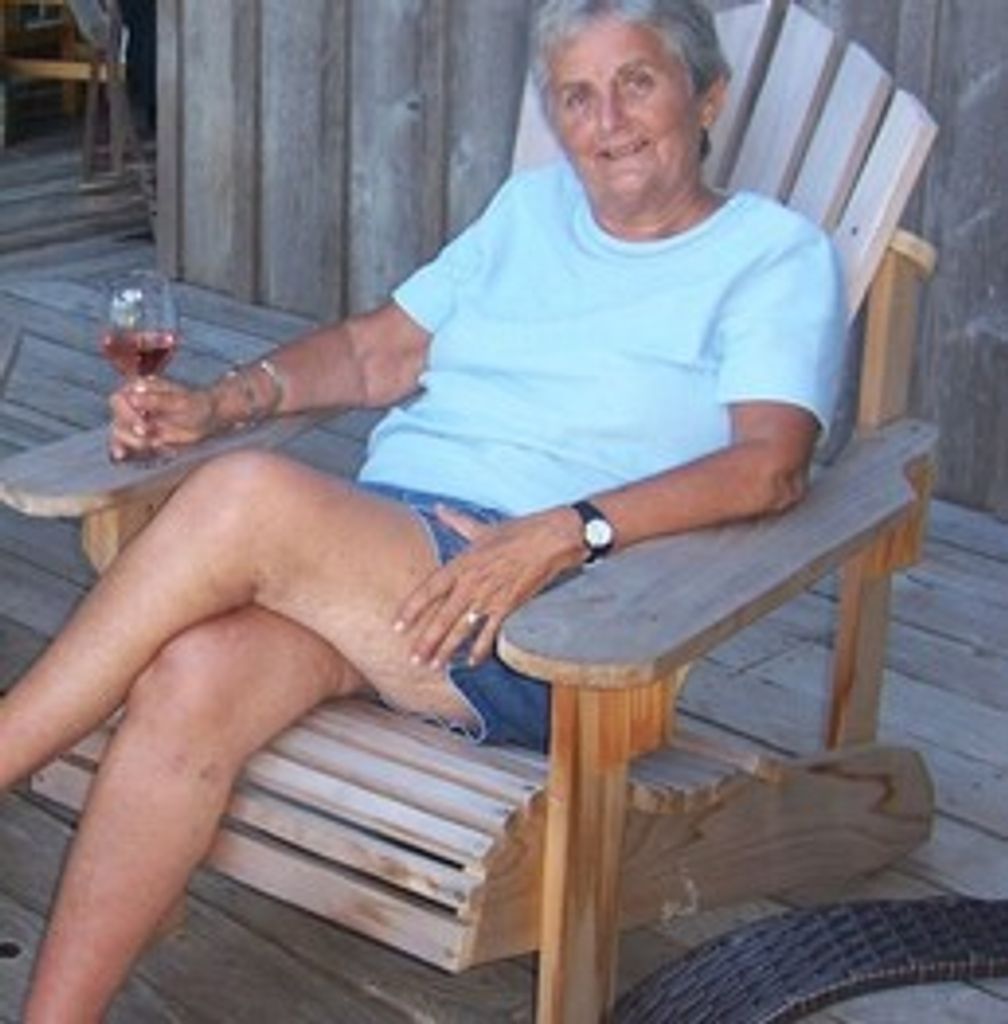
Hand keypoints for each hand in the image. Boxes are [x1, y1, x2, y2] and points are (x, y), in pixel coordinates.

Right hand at [108, 377, 215, 460]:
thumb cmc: (194, 405)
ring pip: (119, 433)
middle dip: (129, 432)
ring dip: (131, 442)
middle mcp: (131, 404)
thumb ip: (158, 400)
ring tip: (151, 444)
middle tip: (148, 436)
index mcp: (138, 388)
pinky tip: (121, 456)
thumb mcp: (181, 402)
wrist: (206, 419)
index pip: (119, 401)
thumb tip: (133, 398)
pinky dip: (123, 449)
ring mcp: (133, 420)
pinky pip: (124, 444)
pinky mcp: (137, 436)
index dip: (128, 415)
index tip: (144, 427)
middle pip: (117, 419)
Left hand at [395, 504, 582, 668]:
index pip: (429, 590)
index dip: (411, 609)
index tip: (397, 625)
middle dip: (425, 641)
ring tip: (434, 666)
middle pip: (441, 617)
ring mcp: (490, 597)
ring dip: (447, 649)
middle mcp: (471, 583)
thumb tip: (440, 508)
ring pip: (462, 629)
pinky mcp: (509, 606)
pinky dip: (481, 649)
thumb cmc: (518, 531)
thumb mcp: (483, 528)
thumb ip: (457, 522)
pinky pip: (490, 633)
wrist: (551, 539)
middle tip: (412, 658)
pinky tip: (471, 662)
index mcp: (462, 563)